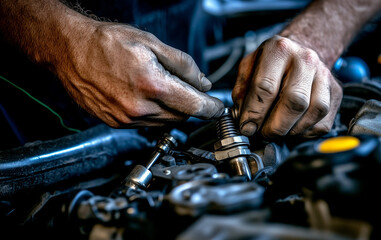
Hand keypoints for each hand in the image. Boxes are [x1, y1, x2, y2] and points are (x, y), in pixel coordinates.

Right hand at [56, 23, 223, 126]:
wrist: (70, 50)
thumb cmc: (107, 43)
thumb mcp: (152, 43)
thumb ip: (183, 65)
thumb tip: (202, 83)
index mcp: (153, 86)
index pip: (195, 106)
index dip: (211, 108)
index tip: (218, 108)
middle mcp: (140, 108)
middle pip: (181, 116)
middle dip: (190, 105)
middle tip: (188, 89)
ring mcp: (126, 119)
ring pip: (165, 122)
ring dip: (172, 110)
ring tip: (160, 87)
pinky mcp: (116, 123)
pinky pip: (146, 124)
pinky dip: (154, 113)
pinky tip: (145, 95)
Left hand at [232, 35, 342, 137]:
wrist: (301, 51)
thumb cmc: (272, 62)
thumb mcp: (249, 67)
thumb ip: (241, 91)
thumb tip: (243, 119)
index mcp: (279, 50)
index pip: (265, 87)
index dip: (254, 113)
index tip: (247, 127)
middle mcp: (305, 60)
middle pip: (294, 101)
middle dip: (275, 126)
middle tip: (263, 133)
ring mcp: (324, 75)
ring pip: (313, 112)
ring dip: (292, 130)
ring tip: (278, 130)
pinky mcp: (335, 92)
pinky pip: (323, 122)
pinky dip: (306, 132)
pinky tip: (293, 127)